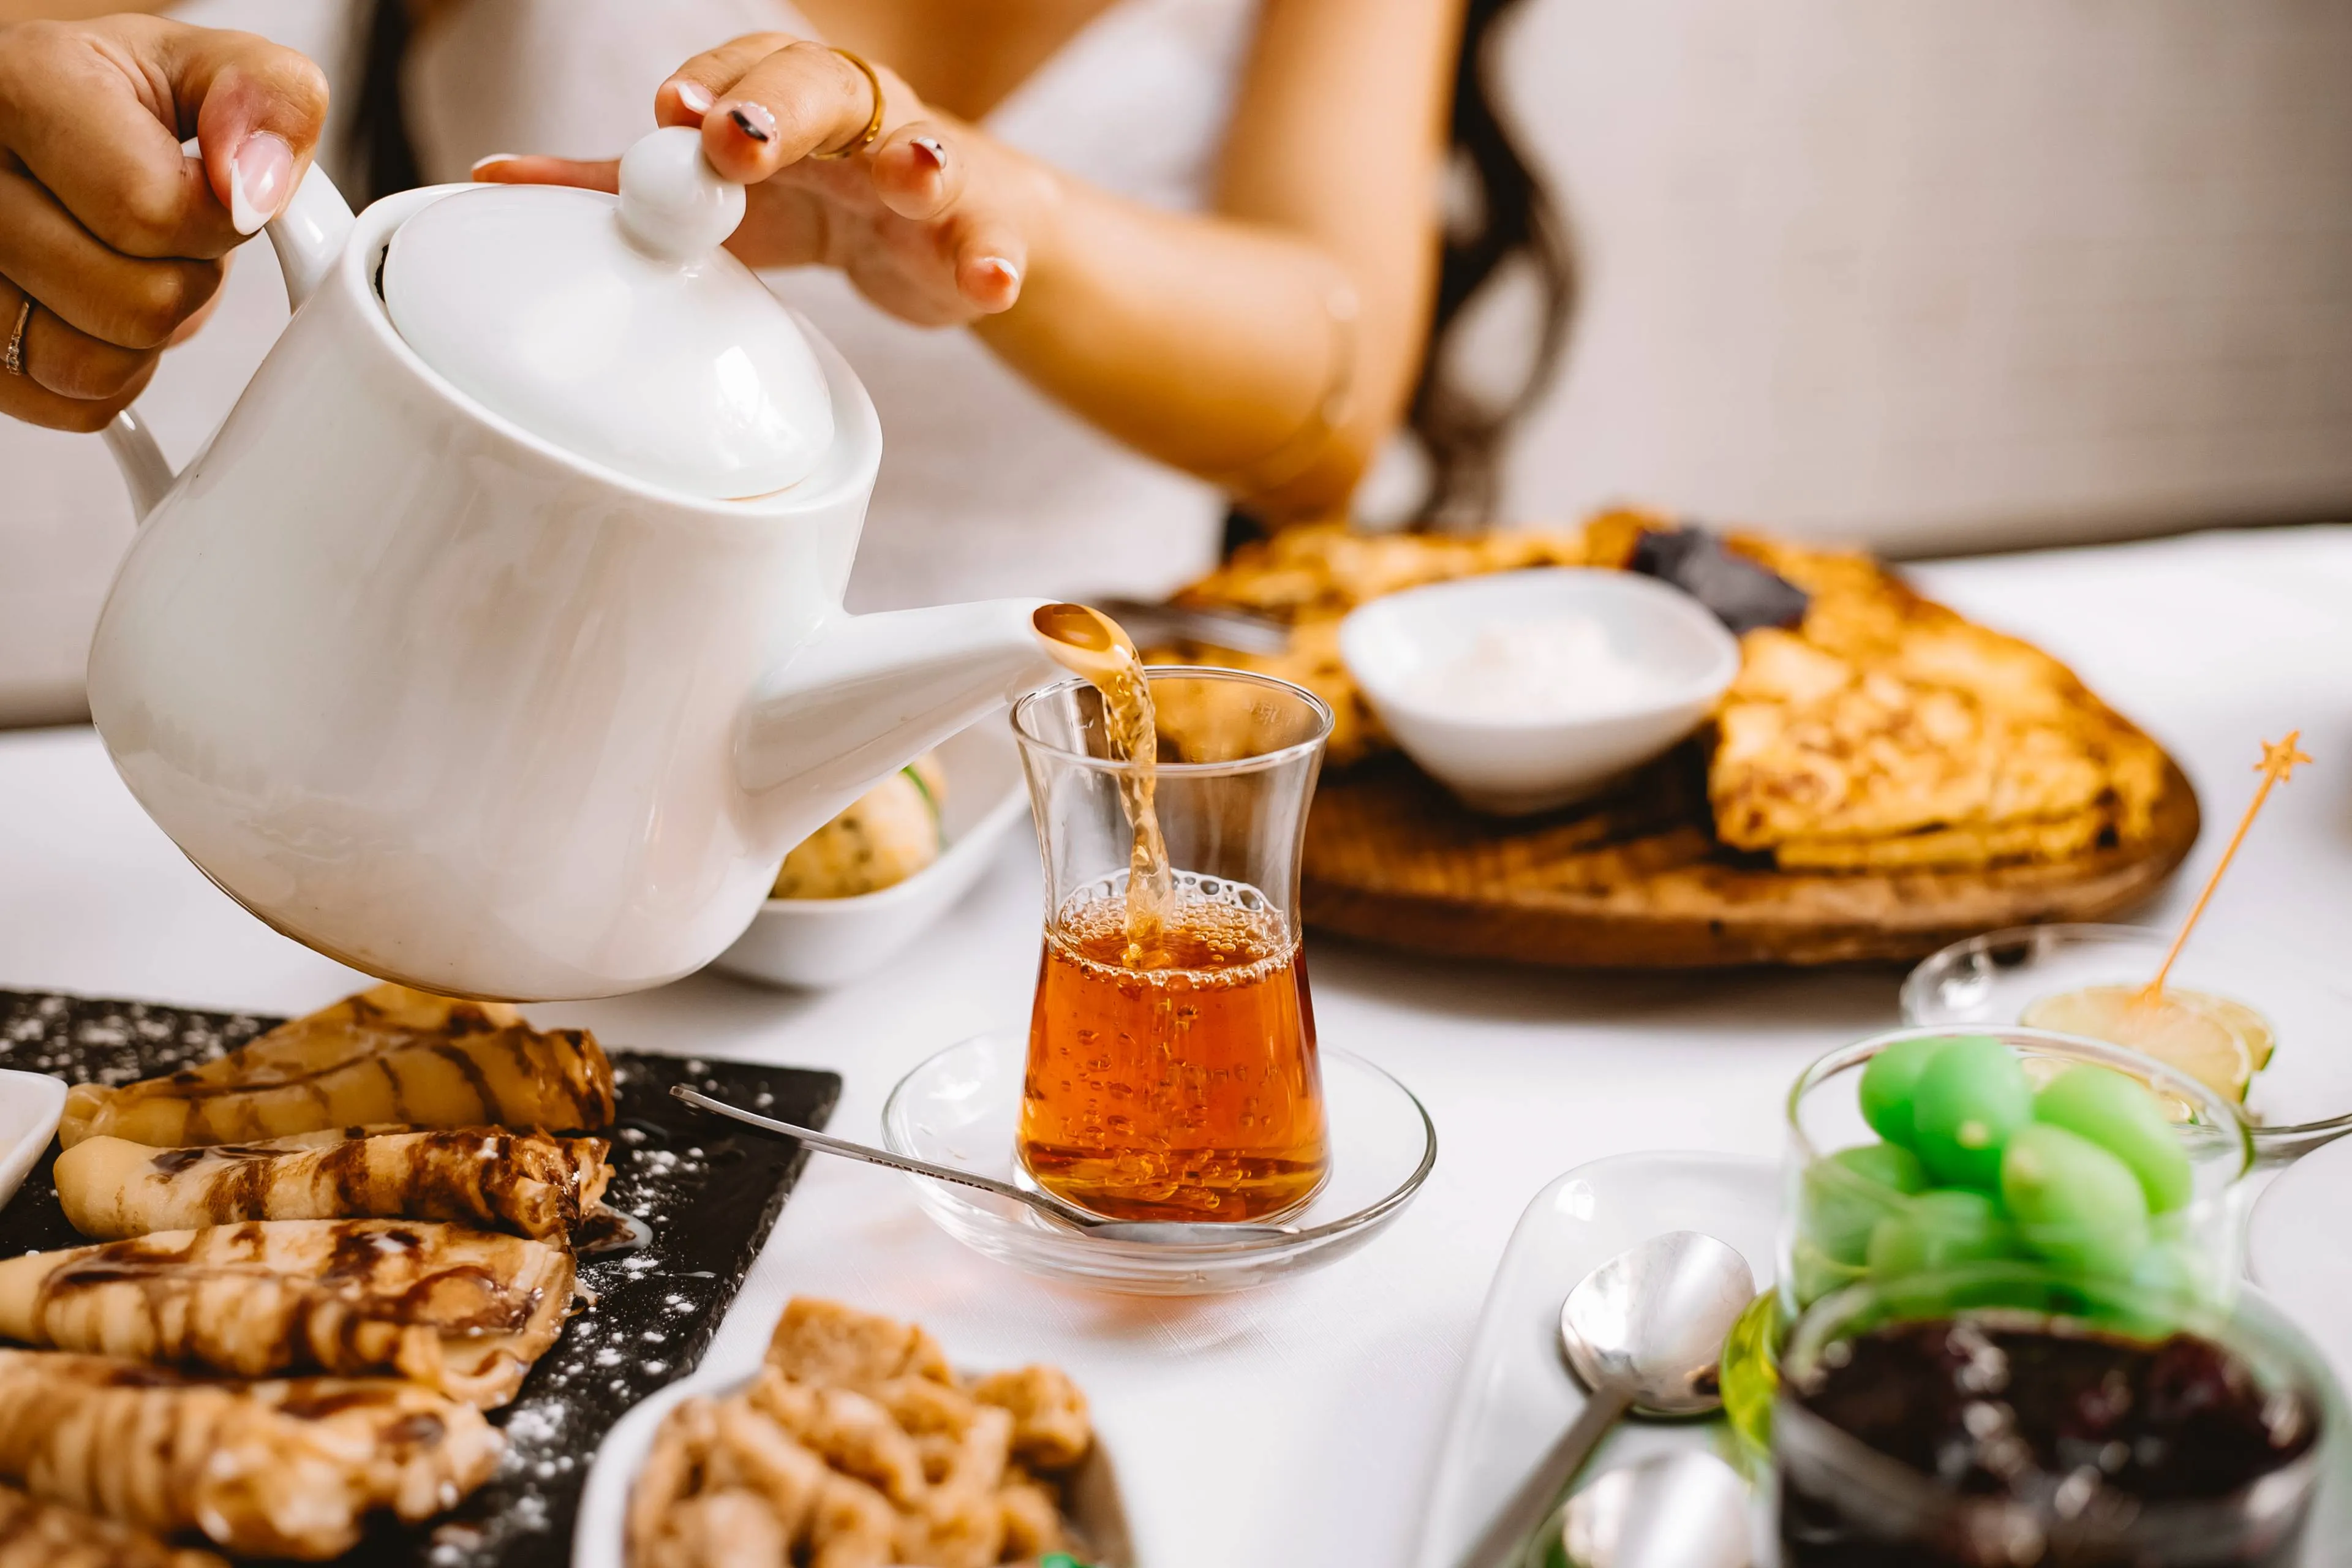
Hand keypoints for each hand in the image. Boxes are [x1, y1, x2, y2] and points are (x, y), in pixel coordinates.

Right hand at [0, 14, 326, 432]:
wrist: (35, 126)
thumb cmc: (121, 101)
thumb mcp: (205, 68)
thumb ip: (267, 98)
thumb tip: (256, 183)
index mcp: (23, 87)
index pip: (152, 214)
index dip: (216, 227)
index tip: (210, 196)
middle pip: (136, 304)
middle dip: (185, 282)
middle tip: (164, 239)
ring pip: (92, 369)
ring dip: (145, 337)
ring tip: (123, 266)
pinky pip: (71, 406)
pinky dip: (110, 375)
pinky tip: (91, 308)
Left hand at [478, 35, 1054, 328]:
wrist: (952, 235)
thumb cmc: (823, 203)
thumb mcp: (725, 193)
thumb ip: (621, 186)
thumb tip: (494, 179)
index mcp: (789, 97)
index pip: (745, 70)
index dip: (711, 85)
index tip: (670, 110)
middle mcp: (862, 119)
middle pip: (828, 89)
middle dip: (786, 109)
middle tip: (742, 143)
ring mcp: (929, 175)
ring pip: (929, 153)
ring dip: (921, 162)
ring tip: (913, 174)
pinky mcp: (978, 237)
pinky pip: (991, 243)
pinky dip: (995, 261)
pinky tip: (991, 280)